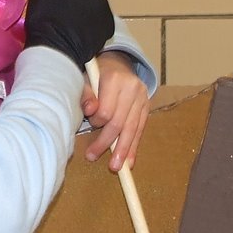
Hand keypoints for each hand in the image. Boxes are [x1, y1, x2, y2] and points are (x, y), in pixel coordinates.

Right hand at [24, 0, 113, 67]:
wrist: (57, 47)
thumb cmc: (43, 18)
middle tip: (65, 10)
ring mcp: (104, 5)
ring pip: (94, 3)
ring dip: (86, 9)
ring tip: (73, 24)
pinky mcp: (109, 23)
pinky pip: (100, 19)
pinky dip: (93, 24)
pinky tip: (81, 33)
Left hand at [81, 51, 149, 171]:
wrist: (118, 64)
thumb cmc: (96, 76)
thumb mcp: (86, 80)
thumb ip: (86, 95)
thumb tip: (90, 109)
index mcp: (115, 79)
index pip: (107, 111)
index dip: (97, 122)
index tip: (90, 123)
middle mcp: (132, 88)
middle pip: (120, 122)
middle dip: (107, 143)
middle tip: (93, 157)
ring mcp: (142, 98)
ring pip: (132, 128)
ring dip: (123, 150)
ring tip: (117, 167)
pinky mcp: (147, 106)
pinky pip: (140, 129)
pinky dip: (134, 146)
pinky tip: (129, 161)